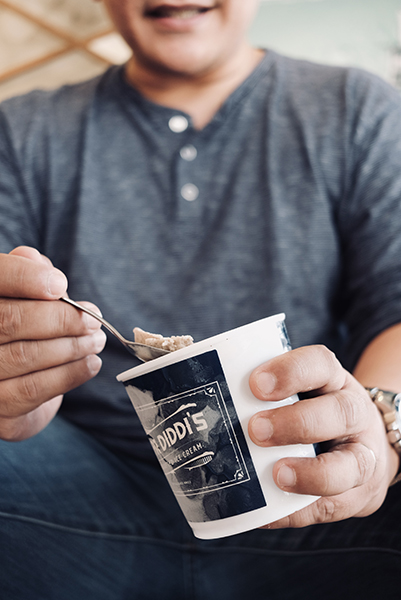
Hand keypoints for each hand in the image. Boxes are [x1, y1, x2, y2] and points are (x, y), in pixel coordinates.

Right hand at [0, 246, 105, 440]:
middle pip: (9, 320)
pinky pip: (33, 389)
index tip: (60, 284)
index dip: (25, 277)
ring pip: (25, 355)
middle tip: (92, 320)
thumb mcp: (21, 295)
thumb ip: (26, 273)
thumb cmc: (18, 329)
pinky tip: (90, 364)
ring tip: (96, 340)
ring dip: (72, 346)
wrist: (9, 388)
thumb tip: (35, 260)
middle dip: (61, 318)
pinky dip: (70, 374)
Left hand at [248, 345, 398, 527]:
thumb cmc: (312, 411)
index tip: (255, 383)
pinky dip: (300, 512)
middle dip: (297, 423)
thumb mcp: (298, 390)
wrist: (362, 444)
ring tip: (276, 476)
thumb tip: (191, 401)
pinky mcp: (360, 494)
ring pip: (350, 465)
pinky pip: (334, 507)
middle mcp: (355, 414)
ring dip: (310, 474)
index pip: (320, 364)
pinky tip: (271, 514)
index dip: (291, 371)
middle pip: (340, 412)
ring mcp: (363, 456)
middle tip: (255, 430)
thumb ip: (258, 394)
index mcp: (333, 381)